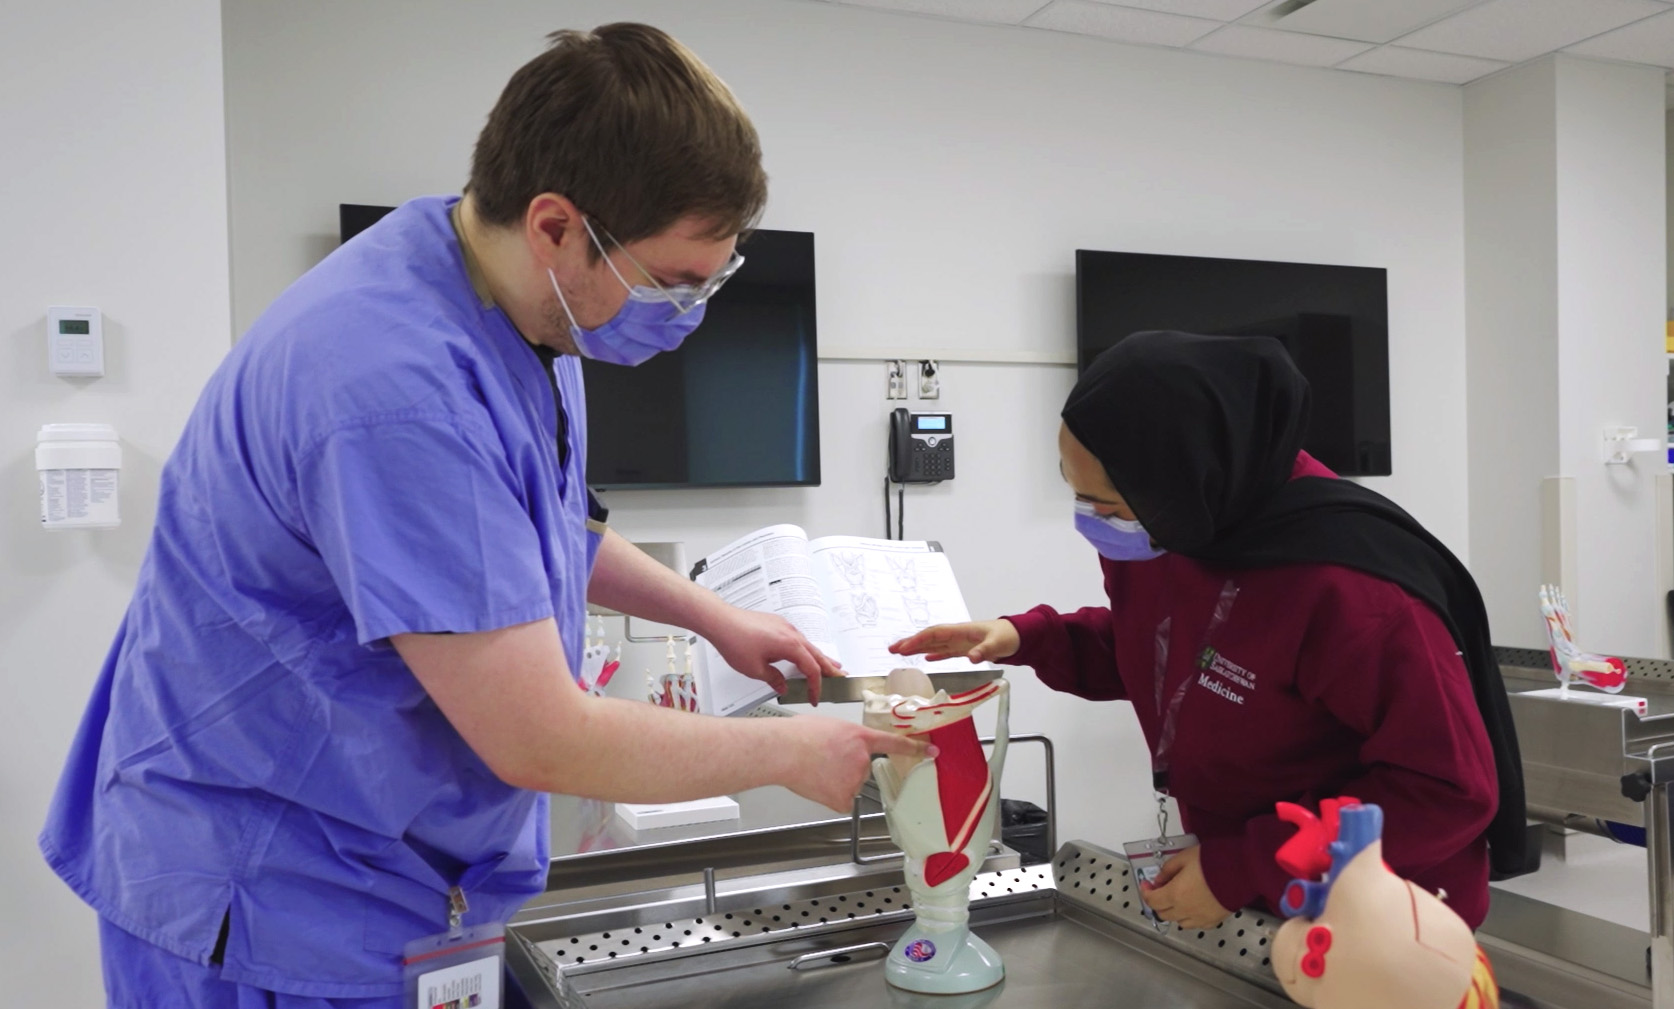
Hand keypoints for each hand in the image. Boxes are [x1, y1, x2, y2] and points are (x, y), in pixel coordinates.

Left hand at [706, 607, 842, 704]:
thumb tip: (782, 686)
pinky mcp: (777, 624)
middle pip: (817, 654)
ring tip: (830, 665)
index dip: (816, 686)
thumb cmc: (735, 641)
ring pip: (808, 645)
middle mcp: (791, 634)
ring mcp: (785, 627)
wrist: (721, 621)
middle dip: (830, 668)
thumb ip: (773, 679)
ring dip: (819, 657)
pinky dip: (805, 649)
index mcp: (790, 646)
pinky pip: (797, 638)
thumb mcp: (755, 669)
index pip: (812, 669)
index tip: (815, 698)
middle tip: (842, 677)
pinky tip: (802, 653)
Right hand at [778, 716, 930, 812]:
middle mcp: (862, 759)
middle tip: (823, 759)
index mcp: (861, 737)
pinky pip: (841, 800)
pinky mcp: (843, 798)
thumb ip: (847, 738)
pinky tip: (817, 783)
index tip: (931, 752)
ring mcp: (854, 780)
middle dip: (845, 766)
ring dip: (835, 780)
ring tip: (815, 768)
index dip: (915, 748)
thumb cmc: (799, 734)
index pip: (894, 743)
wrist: (784, 750)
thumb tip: (845, 748)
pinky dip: (830, 795)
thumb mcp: (831, 726)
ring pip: (850, 784)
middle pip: (862, 768)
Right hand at [890, 620, 1019, 663]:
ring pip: (933, 644)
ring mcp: (960, 641)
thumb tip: (971, 658)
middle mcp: (957, 635)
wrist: (1019, 636)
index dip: (918, 640)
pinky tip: (925, 659)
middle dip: (910, 642)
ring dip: (917, 648)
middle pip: (929, 637)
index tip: (903, 647)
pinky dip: (933, 654)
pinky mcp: (964, 648)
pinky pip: (944, 651)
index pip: (934, 634)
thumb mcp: (997, 644)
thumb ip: (984, 650)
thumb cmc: (1008, 636)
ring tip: (900, 653)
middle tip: (891, 649)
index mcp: (961, 631)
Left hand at [1140, 845, 1231, 928]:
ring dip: (1174, 911)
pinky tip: (1193, 907)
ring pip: (1179, 921)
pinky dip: (1190, 918)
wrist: (1242, 870)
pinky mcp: (1214, 920)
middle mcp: (1186, 910)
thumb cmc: (1214, 861)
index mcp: (1175, 894)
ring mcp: (1200, 918)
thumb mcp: (1184, 857)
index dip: (1146, 892)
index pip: (1152, 901)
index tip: (1147, 885)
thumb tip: (1159, 879)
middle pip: (1163, 913)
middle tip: (1160, 890)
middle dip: (1158, 902)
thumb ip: (1168, 870)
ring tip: (1178, 898)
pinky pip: (1196, 924)